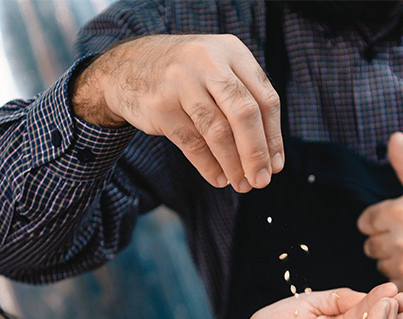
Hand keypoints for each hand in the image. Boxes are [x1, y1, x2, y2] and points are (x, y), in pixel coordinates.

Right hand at [71, 34, 282, 192]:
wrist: (126, 68)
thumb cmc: (186, 77)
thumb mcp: (219, 72)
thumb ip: (246, 102)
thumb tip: (271, 157)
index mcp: (231, 51)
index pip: (265, 98)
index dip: (273, 136)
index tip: (275, 164)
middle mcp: (208, 62)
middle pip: (244, 114)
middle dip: (256, 153)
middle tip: (262, 180)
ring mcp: (181, 83)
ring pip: (217, 132)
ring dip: (233, 164)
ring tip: (241, 184)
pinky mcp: (160, 106)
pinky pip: (192, 143)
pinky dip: (209, 166)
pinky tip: (219, 178)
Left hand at [357, 132, 402, 302]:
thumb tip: (394, 137)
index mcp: (397, 213)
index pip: (365, 222)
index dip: (381, 221)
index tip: (400, 222)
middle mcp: (398, 241)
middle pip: (370, 245)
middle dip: (386, 241)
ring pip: (380, 265)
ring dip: (394, 261)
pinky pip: (393, 283)